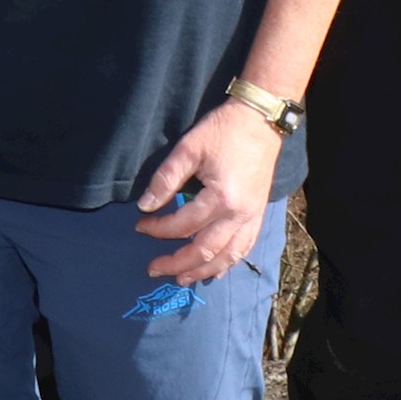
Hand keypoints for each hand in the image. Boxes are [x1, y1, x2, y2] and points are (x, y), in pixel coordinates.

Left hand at [136, 103, 284, 284]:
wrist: (261, 120)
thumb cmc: (223, 130)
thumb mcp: (189, 148)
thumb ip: (166, 179)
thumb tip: (145, 206)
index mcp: (221, 198)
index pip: (183, 224)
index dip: (158, 228)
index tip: (139, 225)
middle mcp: (239, 214)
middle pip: (205, 251)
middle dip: (177, 263)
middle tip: (153, 269)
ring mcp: (252, 217)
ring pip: (227, 256)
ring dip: (203, 271)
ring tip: (181, 278)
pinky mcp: (259, 214)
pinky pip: (244, 248)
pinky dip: (229, 263)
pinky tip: (216, 270)